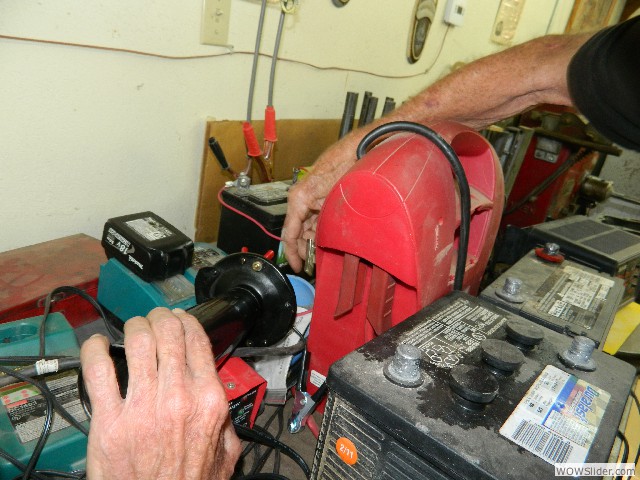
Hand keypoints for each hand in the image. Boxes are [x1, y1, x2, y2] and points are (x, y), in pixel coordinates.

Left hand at [80, 307, 240, 479]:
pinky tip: (95, 345)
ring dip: (132, 328)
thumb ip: (226, 421)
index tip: (177, 319)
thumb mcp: (227, 453)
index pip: (196, 340)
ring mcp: (142, 407)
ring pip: (136, 342)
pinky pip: (98, 370)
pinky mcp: (109, 421)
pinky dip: (94, 350)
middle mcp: (177, 396)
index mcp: (208, 400)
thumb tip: (220, 400)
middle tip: (152, 320)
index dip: (184, 320)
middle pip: (166, 332)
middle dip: (158, 318)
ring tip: (129, 330)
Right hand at [283, 133, 361, 270]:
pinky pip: (316, 218)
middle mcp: (302, 198)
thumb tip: (318, 244)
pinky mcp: (322, 197)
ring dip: (314, 241)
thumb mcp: (335, 198)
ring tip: (322, 256)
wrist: (362, 146)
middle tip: (312, 265)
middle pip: (298, 231)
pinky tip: (328, 241)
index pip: (290, 232)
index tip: (298, 266)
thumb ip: (323, 221)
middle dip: (305, 249)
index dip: (293, 252)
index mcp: (299, 197)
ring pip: (308, 226)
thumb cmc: (347, 163)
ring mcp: (312, 198)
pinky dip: (321, 231)